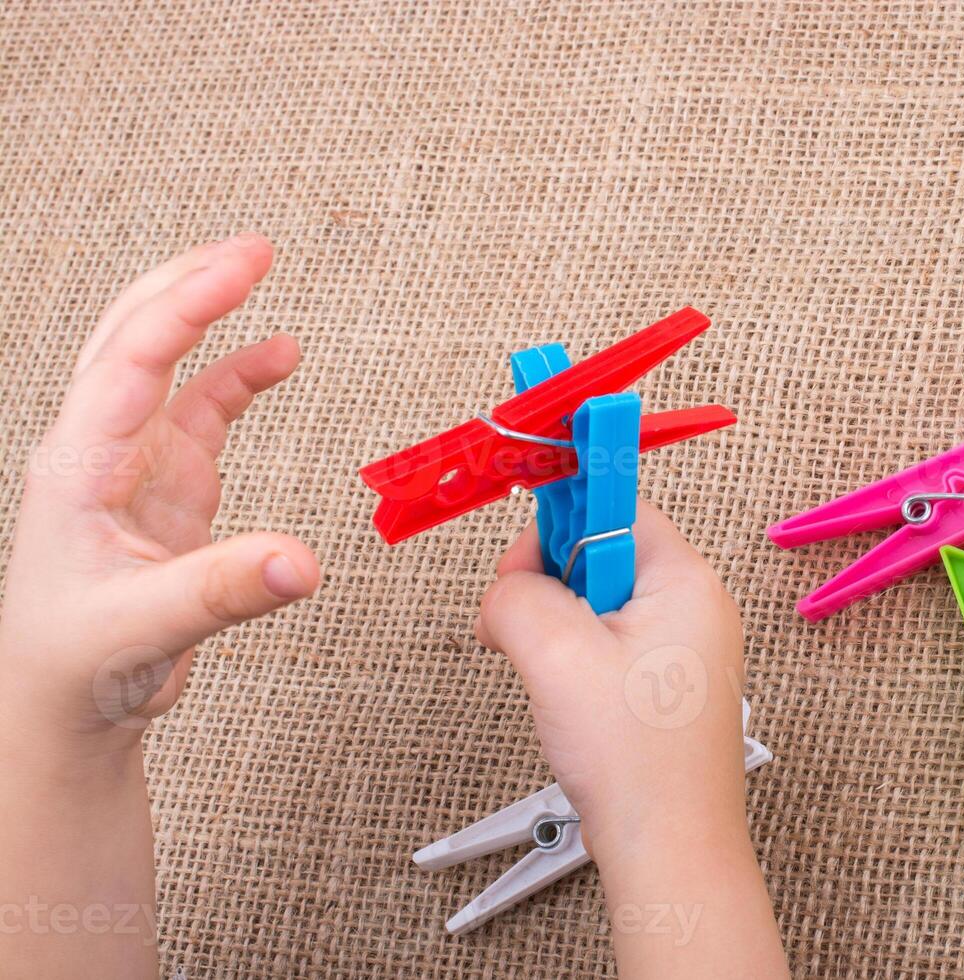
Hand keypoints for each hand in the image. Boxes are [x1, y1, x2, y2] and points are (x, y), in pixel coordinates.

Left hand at [0, 235, 320, 755]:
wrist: (59, 702)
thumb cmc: (74, 663)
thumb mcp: (142, 627)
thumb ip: (224, 589)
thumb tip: (304, 561)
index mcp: (78, 465)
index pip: (134, 359)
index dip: (190, 303)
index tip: (244, 265)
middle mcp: (100, 449)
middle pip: (133, 332)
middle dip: (188, 280)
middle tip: (252, 246)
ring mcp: (134, 462)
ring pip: (162, 359)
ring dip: (206, 312)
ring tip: (255, 268)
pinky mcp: (166, 485)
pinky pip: (203, 408)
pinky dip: (239, 376)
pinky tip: (276, 356)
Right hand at [476, 500, 747, 864]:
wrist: (669, 849)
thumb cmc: (638, 762)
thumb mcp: (556, 656)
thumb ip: (518, 595)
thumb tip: (507, 587)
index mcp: (687, 582)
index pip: (619, 506)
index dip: (561, 521)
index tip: (521, 550)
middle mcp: (697, 608)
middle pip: (605, 553)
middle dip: (550, 583)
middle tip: (518, 623)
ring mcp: (686, 650)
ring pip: (602, 603)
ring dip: (558, 627)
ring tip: (546, 674)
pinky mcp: (668, 687)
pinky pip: (612, 645)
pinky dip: (575, 660)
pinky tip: (565, 698)